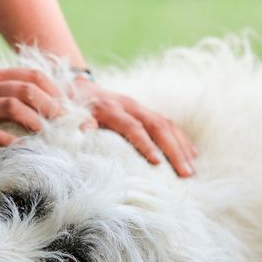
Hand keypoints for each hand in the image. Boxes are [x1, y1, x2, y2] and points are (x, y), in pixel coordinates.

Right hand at [0, 68, 63, 147]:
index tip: (66, 105)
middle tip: (61, 121)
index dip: (53, 89)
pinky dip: (9, 140)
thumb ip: (5, 90)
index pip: (30, 75)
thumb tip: (43, 102)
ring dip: (34, 120)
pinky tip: (21, 147)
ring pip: (11, 107)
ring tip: (45, 132)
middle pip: (25, 90)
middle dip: (49, 105)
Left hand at [73, 78, 197, 177]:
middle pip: (157, 126)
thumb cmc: (72, 108)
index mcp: (110, 108)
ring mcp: (140, 107)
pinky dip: (181, 139)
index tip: (157, 163)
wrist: (78, 87)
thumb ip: (76, 123)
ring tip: (191, 169)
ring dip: (181, 147)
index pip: (132, 126)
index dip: (145, 144)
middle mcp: (129, 105)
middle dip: (173, 150)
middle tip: (185, 173)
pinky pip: (168, 124)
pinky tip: (192, 155)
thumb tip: (86, 131)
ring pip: (166, 125)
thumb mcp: (68, 115)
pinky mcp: (145, 111)